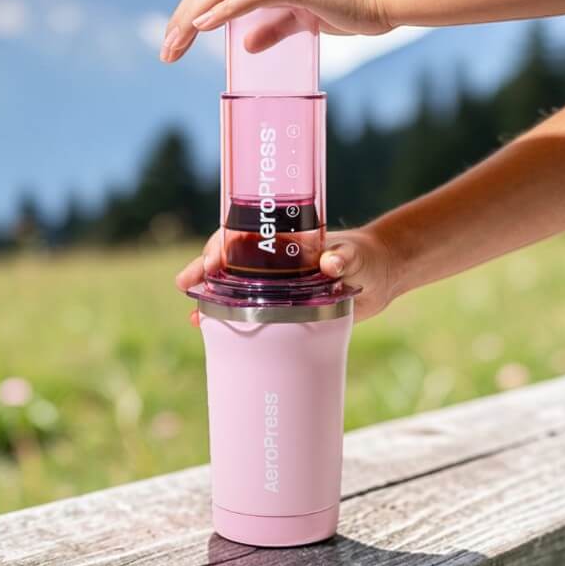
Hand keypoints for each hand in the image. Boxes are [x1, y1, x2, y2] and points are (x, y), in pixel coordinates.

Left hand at [160, 0, 390, 62]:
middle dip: (181, 19)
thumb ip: (272, 30)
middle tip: (166, 52)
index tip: (173, 45)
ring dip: (193, 16)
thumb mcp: (299, 22)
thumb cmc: (346, 7)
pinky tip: (203, 25)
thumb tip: (245, 45)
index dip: (189, 14)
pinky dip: (223, 9)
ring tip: (174, 43)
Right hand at [175, 228, 397, 323]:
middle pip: (226, 261)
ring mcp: (272, 285)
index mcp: (280, 240)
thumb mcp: (353, 254)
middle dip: (203, 270)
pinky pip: (248, 313)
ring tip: (194, 316)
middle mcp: (269, 260)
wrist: (379, 278)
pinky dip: (227, 319)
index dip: (220, 245)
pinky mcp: (280, 308)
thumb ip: (342, 257)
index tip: (213, 260)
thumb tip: (330, 264)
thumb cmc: (364, 256)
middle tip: (186, 283)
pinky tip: (211, 330)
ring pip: (231, 288)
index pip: (240, 235)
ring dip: (209, 299)